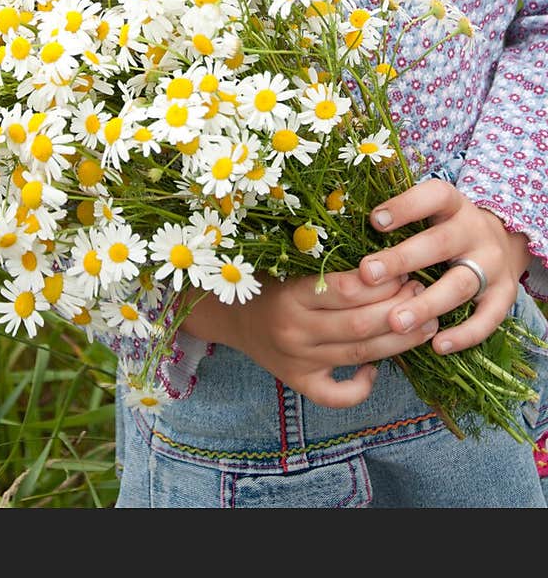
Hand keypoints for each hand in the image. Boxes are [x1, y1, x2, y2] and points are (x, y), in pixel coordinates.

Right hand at [180, 267, 438, 407]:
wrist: (228, 315)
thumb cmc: (267, 279)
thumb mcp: (290, 262)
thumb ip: (328, 263)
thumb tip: (384, 258)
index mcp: (292, 294)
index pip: (347, 289)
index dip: (382, 280)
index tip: (406, 266)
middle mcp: (295, 331)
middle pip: (360, 325)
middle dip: (399, 309)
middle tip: (424, 293)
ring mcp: (298, 361)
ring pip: (359, 355)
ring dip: (399, 341)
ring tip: (426, 323)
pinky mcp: (299, 382)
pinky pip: (336, 396)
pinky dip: (362, 386)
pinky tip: (377, 367)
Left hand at [357, 179, 530, 355]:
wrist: (501, 240)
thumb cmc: (445, 226)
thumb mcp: (430, 211)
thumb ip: (400, 218)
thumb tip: (345, 228)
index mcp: (453, 205)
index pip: (433, 197)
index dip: (405, 207)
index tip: (374, 220)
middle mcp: (474, 231)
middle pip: (439, 244)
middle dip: (403, 259)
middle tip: (369, 273)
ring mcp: (492, 264)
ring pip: (460, 284)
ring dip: (427, 303)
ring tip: (395, 321)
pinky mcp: (504, 295)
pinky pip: (488, 318)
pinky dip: (464, 334)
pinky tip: (437, 345)